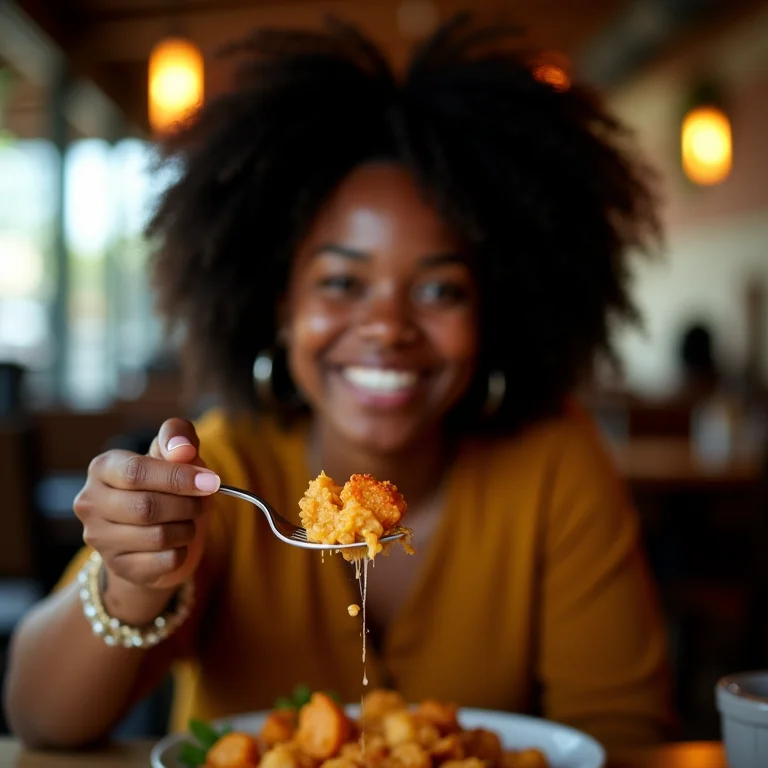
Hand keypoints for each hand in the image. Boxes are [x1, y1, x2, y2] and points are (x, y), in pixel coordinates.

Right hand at [74, 418, 219, 619]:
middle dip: (187, 504)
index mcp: (103, 468)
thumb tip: (183, 449)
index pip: (136, 472)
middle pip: (147, 507)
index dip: (177, 477)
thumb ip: (178, 438)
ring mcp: (100, 538)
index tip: (210, 481)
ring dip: (187, 528)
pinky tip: (177, 542)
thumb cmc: (163, 485)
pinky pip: (165, 561)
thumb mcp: (173, 453)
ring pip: (158, 537)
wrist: (151, 533)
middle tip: (203, 502)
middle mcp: (91, 503)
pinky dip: (182, 550)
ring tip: (188, 519)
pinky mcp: (119, 567)